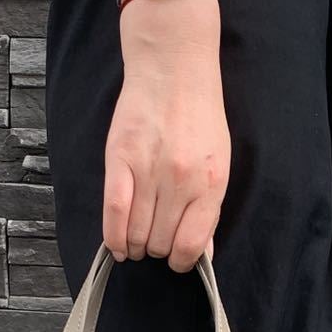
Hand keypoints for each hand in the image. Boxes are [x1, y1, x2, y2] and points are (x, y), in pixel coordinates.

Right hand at [103, 0, 229, 273]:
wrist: (174, 70)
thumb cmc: (199, 117)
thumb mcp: (218, 163)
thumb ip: (209, 208)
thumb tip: (201, 252)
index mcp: (210, 183)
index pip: (192, 245)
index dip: (182, 261)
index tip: (176, 259)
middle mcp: (181, 180)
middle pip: (161, 242)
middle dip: (157, 249)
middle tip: (154, 241)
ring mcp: (149, 170)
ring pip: (137, 233)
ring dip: (135, 245)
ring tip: (135, 241)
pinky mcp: (120, 160)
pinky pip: (113, 212)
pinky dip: (113, 237)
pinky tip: (117, 246)